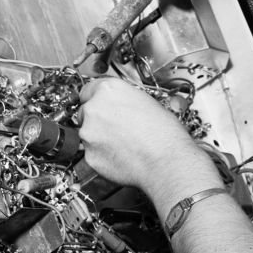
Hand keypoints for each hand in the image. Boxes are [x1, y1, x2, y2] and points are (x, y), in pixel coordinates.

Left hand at [77, 78, 191, 190]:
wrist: (166, 162)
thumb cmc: (164, 134)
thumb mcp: (148, 103)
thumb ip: (126, 101)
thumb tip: (123, 106)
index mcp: (109, 90)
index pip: (88, 90)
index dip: (96, 100)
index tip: (101, 106)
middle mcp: (94, 109)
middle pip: (86, 112)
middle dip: (98, 120)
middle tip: (118, 128)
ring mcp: (89, 133)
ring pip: (88, 134)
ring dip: (100, 139)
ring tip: (123, 145)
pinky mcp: (89, 156)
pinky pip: (91, 154)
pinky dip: (102, 156)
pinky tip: (121, 156)